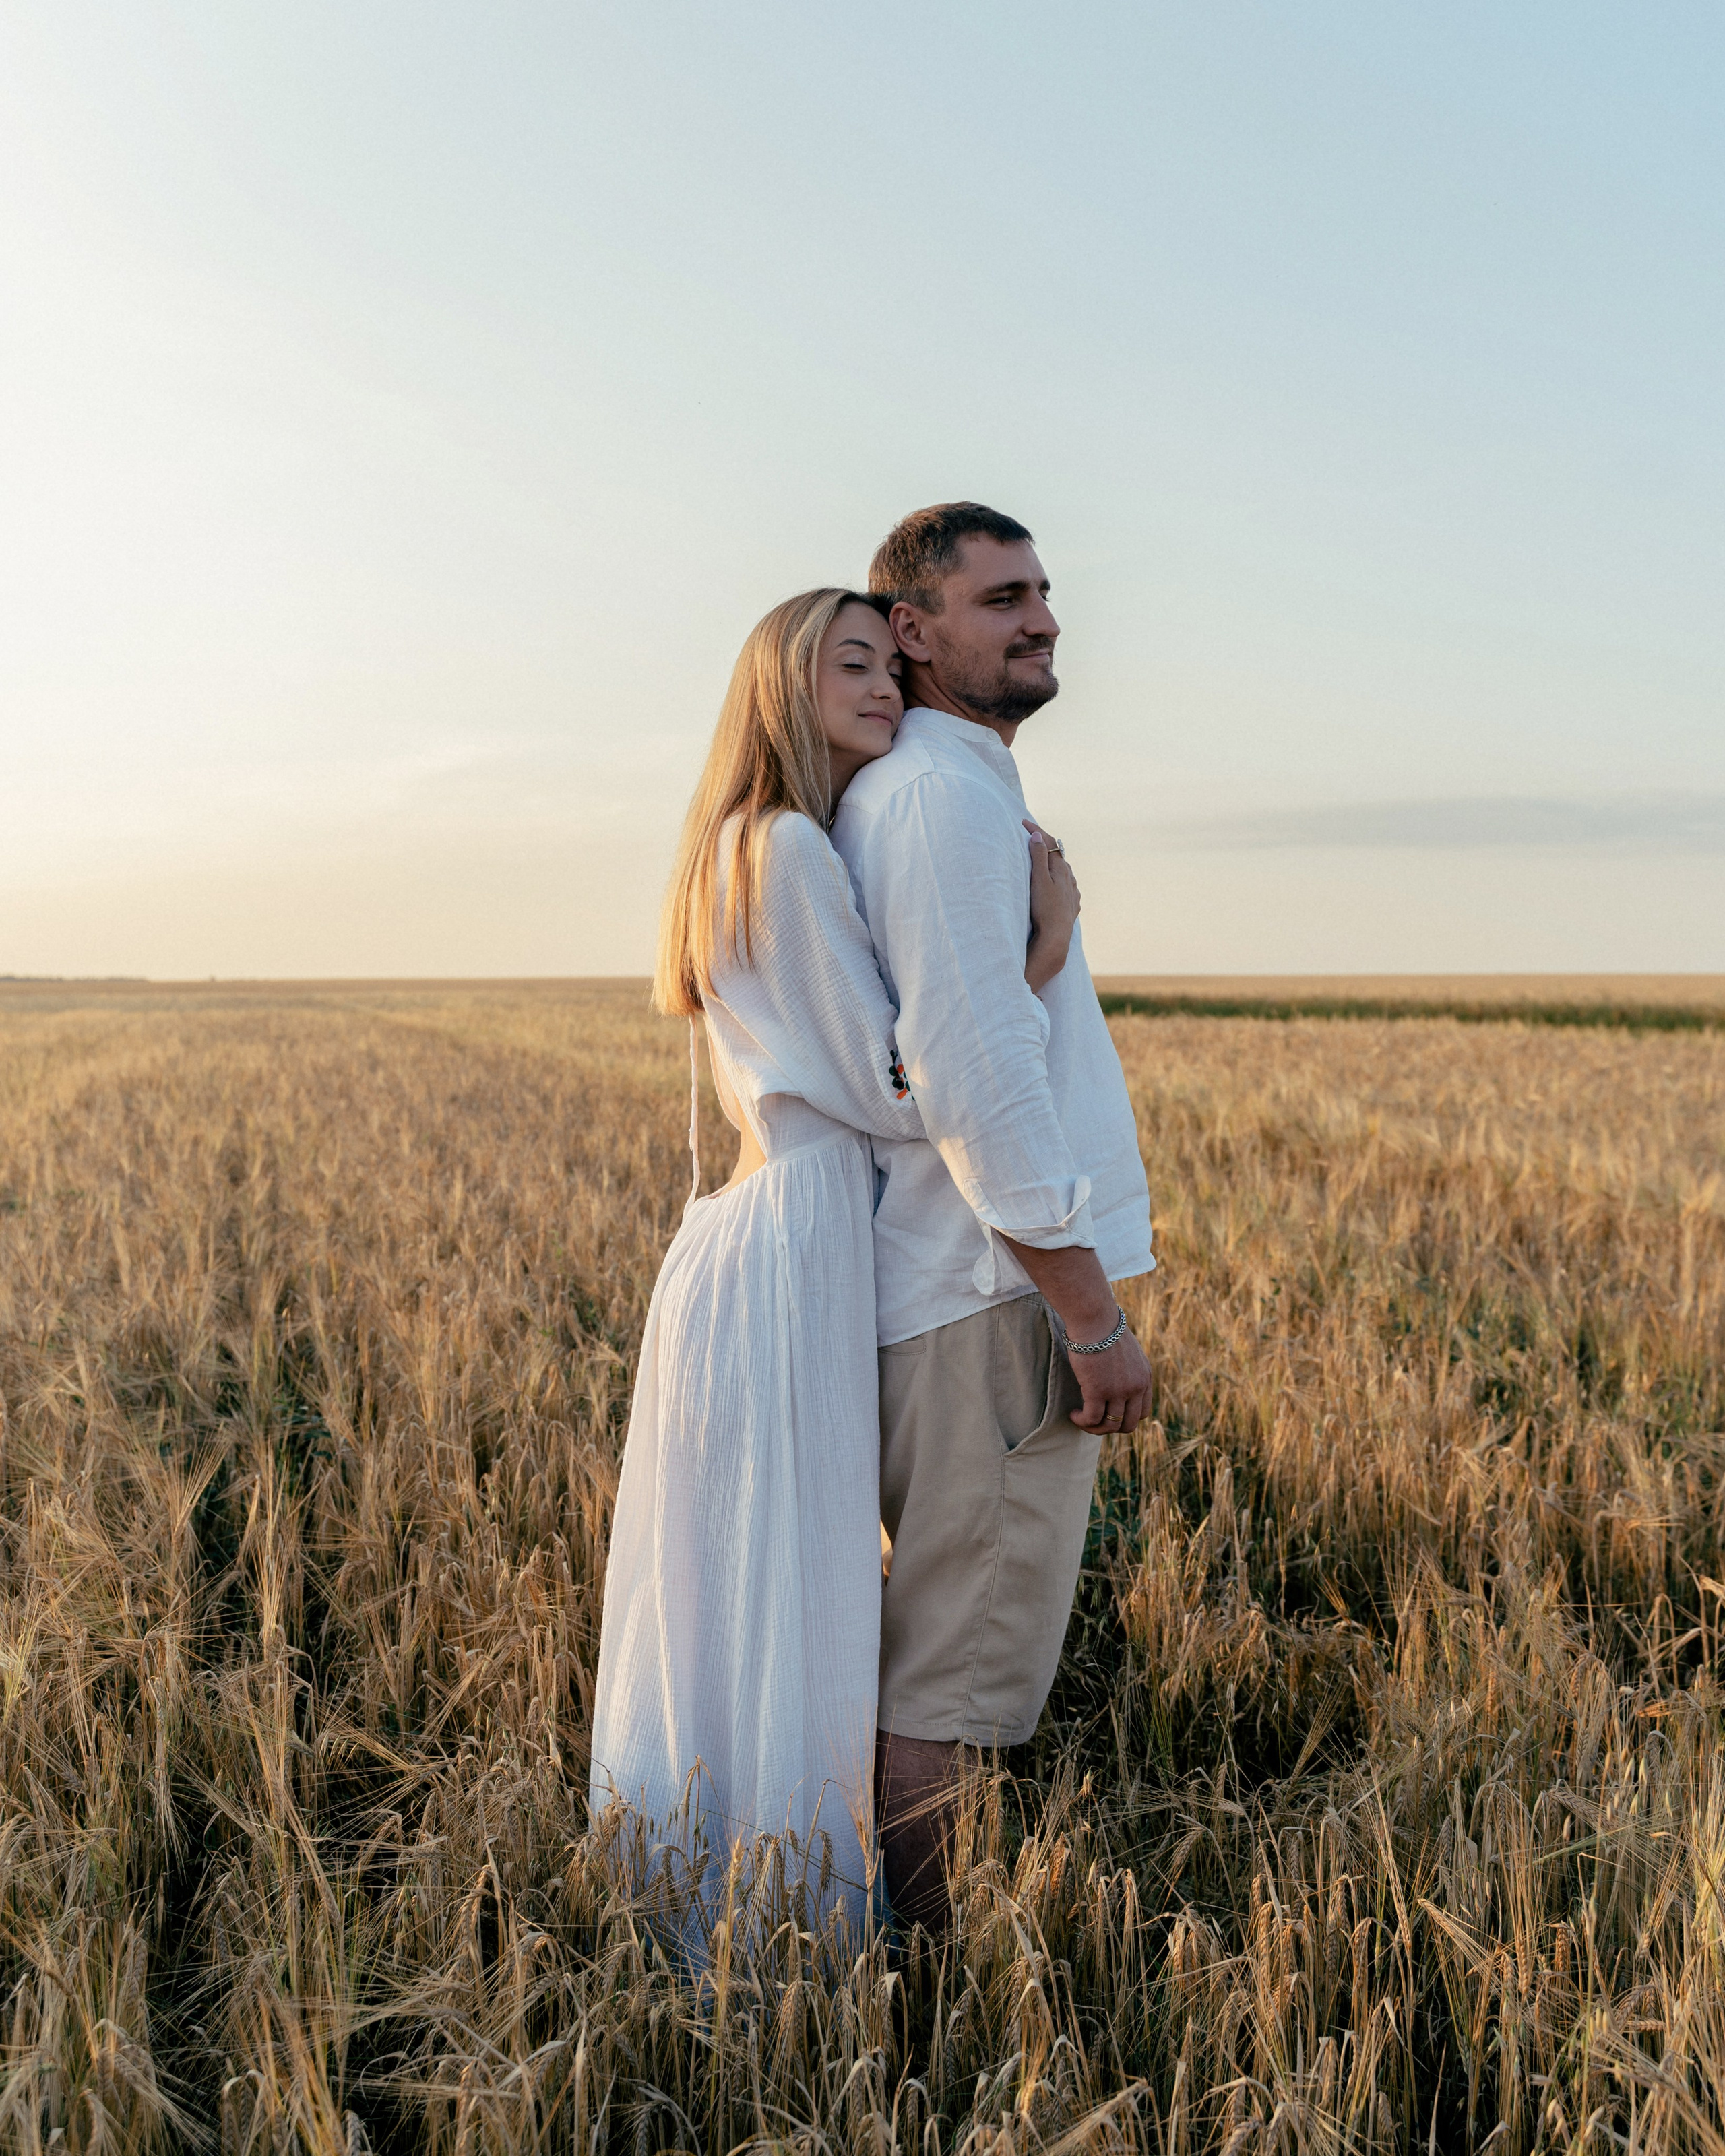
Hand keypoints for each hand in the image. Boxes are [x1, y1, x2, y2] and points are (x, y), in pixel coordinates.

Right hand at [1024, 822, 1079, 991]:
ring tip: (1042, 862)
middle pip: (1057, 856)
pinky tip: (1054, 887)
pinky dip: (1058, 881)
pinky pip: (1066, 888)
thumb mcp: (1038, 880)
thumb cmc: (1044, 909)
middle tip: (1030, 838)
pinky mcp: (1072, 906)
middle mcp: (1070, 879)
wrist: (1056, 938)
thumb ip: (1038, 857)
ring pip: (1063, 872)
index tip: (1022, 822)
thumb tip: (1038, 836)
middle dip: (1044, 846)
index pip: (1049, 843)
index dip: (1036, 831)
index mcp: (1061, 869)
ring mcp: (1073, 893)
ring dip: (1052, 865)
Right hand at [1066, 1322, 1151, 1434]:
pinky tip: (1074, 1414)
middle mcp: (1135, 1387)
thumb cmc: (1104, 1328)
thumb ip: (1127, 1368)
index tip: (1109, 1412)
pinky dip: (1082, 1421)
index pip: (1143, 1412)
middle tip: (1095, 1420)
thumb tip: (1115, 1376)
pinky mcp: (1098, 1391)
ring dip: (1093, 1426)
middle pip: (1129, 1424)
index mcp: (1144, 1378)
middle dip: (1111, 1427)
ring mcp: (1118, 1391)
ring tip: (1080, 1417)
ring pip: (1109, 1426)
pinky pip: (1091, 1419)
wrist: (1094, 1318)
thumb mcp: (1126, 1350)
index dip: (1126, 1417)